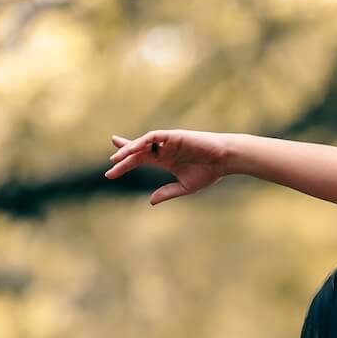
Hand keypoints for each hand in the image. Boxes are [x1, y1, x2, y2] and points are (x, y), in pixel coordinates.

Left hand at [104, 129, 233, 204]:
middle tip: (111, 164)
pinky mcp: (173, 136)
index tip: (111, 168)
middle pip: (137, 150)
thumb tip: (150, 201)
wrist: (225, 160)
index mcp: (165, 159)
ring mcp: (168, 142)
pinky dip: (142, 142)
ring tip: (117, 159)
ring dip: (130, 149)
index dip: (125, 161)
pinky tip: (133, 149)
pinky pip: (153, 136)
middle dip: (123, 155)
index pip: (140, 157)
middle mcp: (163, 149)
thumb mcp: (184, 187)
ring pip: (143, 143)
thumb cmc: (209, 172)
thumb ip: (167, 192)